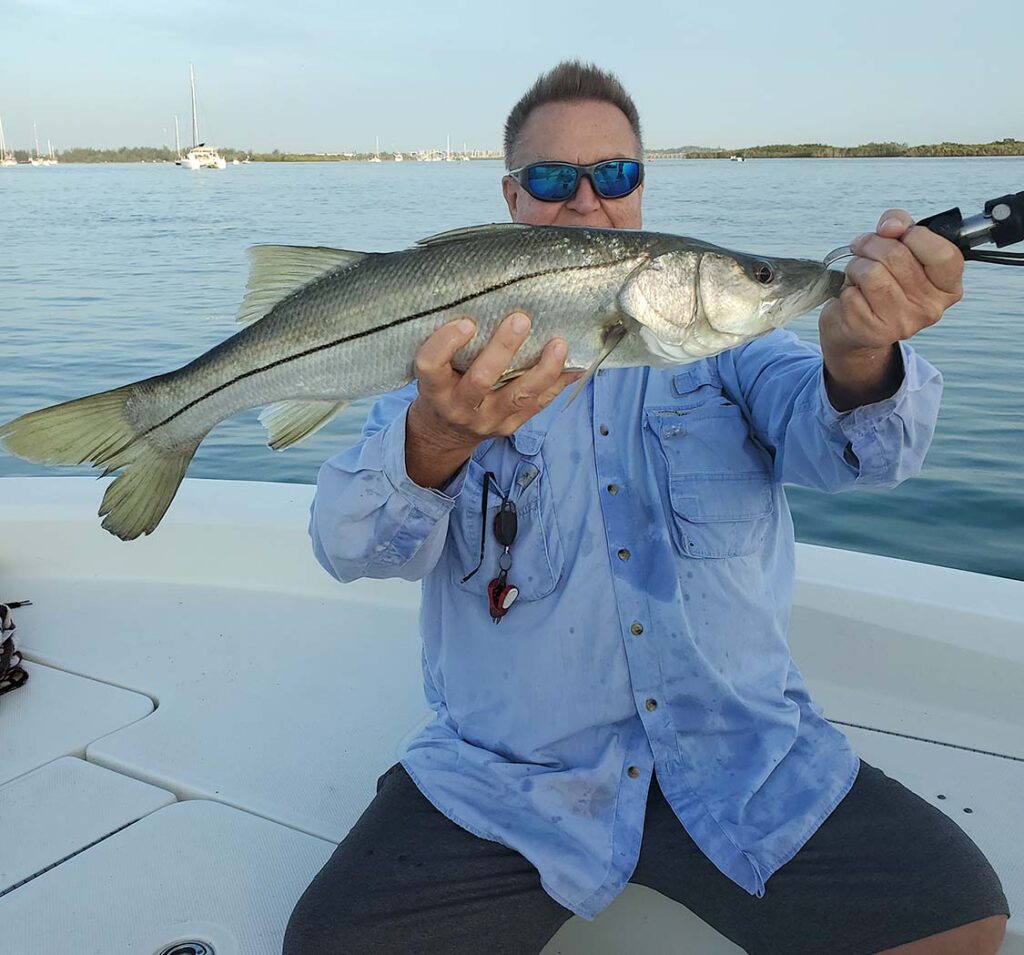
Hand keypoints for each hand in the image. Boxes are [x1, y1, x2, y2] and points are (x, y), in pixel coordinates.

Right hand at [405, 313, 579, 487]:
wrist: (445, 432)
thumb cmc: (443, 387)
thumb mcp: (435, 370)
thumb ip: (452, 347)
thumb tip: (492, 302)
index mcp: (435, 389)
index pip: (431, 366)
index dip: (446, 344)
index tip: (465, 323)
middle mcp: (459, 407)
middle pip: (481, 380)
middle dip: (503, 349)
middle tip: (520, 320)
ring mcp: (489, 420)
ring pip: (518, 396)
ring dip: (542, 368)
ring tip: (558, 344)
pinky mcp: (511, 426)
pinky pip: (539, 404)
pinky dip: (559, 382)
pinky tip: (576, 365)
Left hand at [818, 209, 962, 409]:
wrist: (854, 327)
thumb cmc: (882, 282)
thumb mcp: (898, 248)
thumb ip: (901, 225)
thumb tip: (891, 225)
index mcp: (947, 286)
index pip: (944, 254)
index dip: (915, 235)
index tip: (897, 232)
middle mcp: (931, 308)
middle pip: (898, 257)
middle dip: (872, 244)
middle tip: (863, 247)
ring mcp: (903, 323)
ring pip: (872, 273)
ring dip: (856, 265)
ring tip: (857, 272)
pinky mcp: (873, 332)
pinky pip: (852, 294)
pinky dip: (845, 289)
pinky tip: (852, 295)